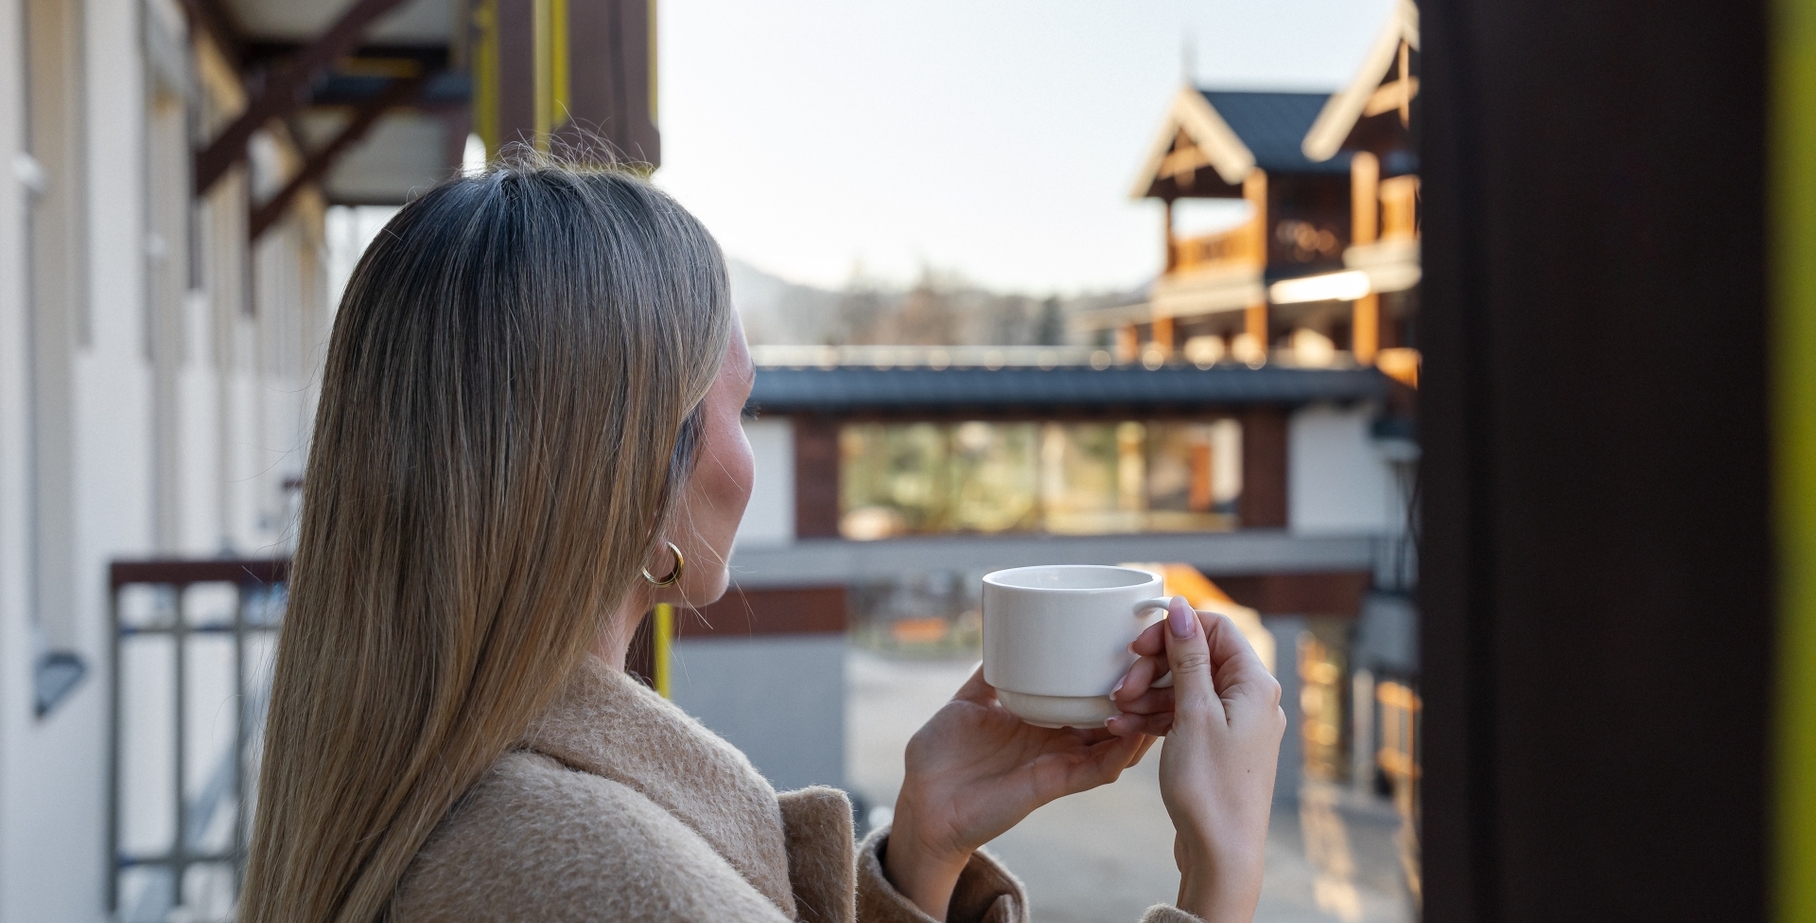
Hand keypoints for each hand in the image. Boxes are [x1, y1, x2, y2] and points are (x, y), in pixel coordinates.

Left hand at [884, 666, 1155, 919]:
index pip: (1089, 698)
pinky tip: (1136, 735)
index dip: (1116, 679)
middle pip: (1113, 720)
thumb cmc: (940, 757)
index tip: (1138, 650)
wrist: (921, 801)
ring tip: (1158, 696)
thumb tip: (1001, 638)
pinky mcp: (1051, 784)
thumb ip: (988, 676)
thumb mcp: (967, 703)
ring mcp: (1056, 763)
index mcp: (1040, 721)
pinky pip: (1096, 771)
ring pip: (1116, 745)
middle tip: (1159, 668)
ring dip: (1138, 723)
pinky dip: (1119, 755)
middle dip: (1140, 699)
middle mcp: (1055, 742)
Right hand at [1117, 597, 1283, 922]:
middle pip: (1197, 658)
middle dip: (1154, 667)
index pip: (1215, 628)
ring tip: (1116, 711)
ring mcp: (1234, 725)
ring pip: (1185, 689)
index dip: (1173, 630)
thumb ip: (1188, 656)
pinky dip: (1155, 718)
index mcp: (1254, 683)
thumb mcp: (1193, 712)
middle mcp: (1250, 699)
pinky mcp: (1217, 747)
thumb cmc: (1211, 786)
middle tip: (1121, 686)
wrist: (1221, 853)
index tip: (1137, 647)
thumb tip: (1182, 607)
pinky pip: (1183, 717)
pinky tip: (1123, 728)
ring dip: (1148, 695)